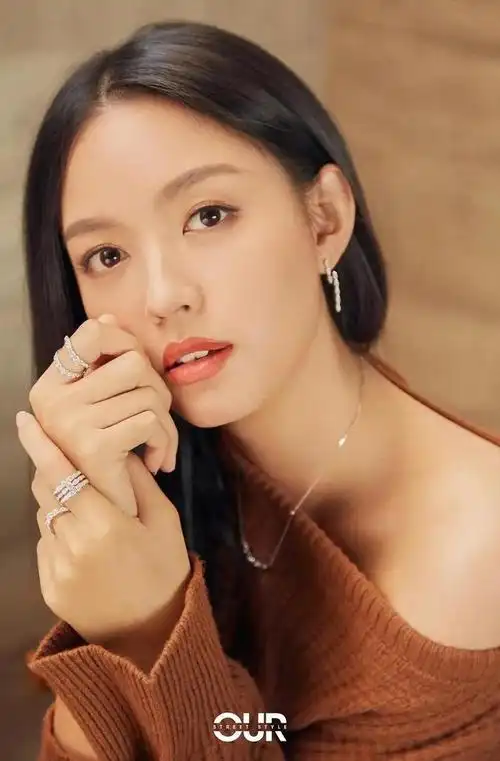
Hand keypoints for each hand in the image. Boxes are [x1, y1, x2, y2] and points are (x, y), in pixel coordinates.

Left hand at [16, 411, 190, 647]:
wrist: (151, 637)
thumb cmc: (164, 572)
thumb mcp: (165, 523)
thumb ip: (140, 483)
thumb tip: (119, 451)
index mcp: (106, 525)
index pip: (63, 474)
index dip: (41, 446)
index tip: (25, 421)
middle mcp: (74, 545)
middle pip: (46, 490)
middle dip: (55, 471)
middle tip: (78, 469)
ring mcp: (57, 568)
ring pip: (45, 515)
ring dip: (61, 505)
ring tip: (93, 520)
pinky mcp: (48, 586)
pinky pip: (46, 543)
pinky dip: (61, 534)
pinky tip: (88, 548)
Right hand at [28, 316, 177, 516]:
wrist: (103, 518)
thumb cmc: (107, 457)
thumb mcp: (102, 408)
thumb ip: (103, 366)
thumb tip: (109, 318)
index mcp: (52, 385)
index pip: (92, 332)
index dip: (125, 340)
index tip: (138, 368)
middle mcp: (52, 400)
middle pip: (133, 362)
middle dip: (158, 389)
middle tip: (158, 417)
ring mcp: (69, 423)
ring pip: (148, 394)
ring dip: (166, 424)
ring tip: (159, 446)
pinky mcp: (94, 446)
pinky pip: (150, 422)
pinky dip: (164, 442)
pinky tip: (156, 462)